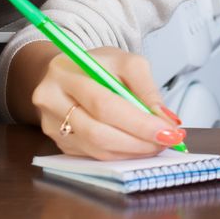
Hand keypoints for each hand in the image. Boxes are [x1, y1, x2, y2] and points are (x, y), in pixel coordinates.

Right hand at [30, 46, 184, 159]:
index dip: (138, 122)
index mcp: (65, 74)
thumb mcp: (126, 62)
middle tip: (166, 141)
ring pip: (96, 149)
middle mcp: (51, 101)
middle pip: (97, 132)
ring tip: (156, 144)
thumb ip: (147, 88)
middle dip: (137, 141)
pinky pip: (94, 155)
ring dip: (131, 151)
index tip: (168, 131)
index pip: (104, 104)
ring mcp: (52, 126)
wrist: (67, 73)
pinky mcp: (59, 143)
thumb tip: (166, 120)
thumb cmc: (98, 66)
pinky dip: (120, 154)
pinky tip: (137, 147)